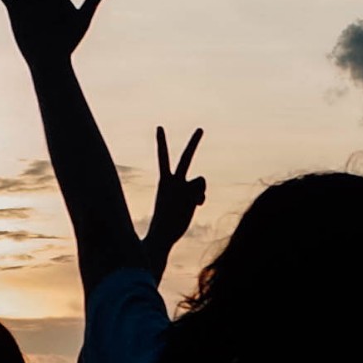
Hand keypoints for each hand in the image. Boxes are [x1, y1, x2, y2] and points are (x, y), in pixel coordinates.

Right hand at [142, 125, 207, 269]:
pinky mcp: (193, 196)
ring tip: (189, 204)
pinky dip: (200, 200)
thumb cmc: (161, 225)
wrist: (161, 235)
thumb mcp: (168, 207)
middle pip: (186, 158)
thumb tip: (199, 199)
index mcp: (163, 182)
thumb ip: (180, 196)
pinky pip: (202, 193)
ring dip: (198, 190)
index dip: (161, 142)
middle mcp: (174, 181)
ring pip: (200, 181)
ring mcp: (185, 188)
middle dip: (194, 142)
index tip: (160, 127)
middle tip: (201, 129)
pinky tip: (192, 209)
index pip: (163, 158)